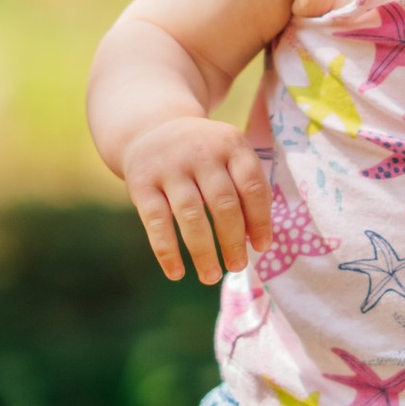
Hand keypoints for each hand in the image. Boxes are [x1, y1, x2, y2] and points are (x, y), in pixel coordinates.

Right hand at [122, 114, 272, 284]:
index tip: (263, 248)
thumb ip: (245, 188)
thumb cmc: (204, 154)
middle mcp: (202, 154)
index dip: (260, 220)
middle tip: (238, 267)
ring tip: (211, 276)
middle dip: (233, 240)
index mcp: (232, 145)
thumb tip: (257, 240)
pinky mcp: (142, 183)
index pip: (252, 186)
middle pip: (223, 203)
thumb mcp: (229, 155)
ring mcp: (170, 167)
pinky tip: (177, 273)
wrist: (153, 128)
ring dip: (203, 251)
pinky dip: (167, 251)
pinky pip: (156, 222)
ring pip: (191, 215)